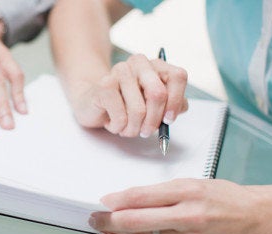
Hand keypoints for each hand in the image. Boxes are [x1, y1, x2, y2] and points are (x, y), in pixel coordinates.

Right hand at [68, 54, 188, 137]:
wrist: (92, 102)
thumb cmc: (125, 105)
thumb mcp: (152, 105)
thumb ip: (171, 104)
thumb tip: (180, 108)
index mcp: (156, 65)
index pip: (177, 76)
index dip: (176, 101)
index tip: (169, 120)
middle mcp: (139, 63)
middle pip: (158, 94)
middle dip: (153, 121)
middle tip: (146, 131)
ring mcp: (120, 71)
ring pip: (138, 110)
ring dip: (133, 128)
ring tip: (126, 128)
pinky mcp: (104, 85)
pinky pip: (120, 117)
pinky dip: (118, 127)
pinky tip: (113, 123)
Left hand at [88, 179, 271, 233]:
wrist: (252, 218)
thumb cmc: (221, 197)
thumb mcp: (190, 183)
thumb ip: (159, 192)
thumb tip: (125, 199)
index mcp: (187, 191)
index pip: (142, 196)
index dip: (117, 199)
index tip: (103, 200)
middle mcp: (187, 215)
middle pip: (137, 219)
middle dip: (109, 219)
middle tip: (93, 216)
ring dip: (117, 232)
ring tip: (102, 227)